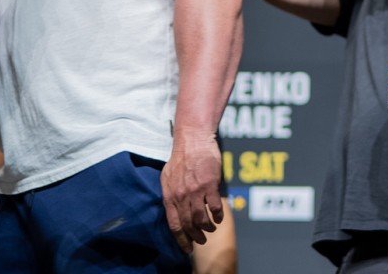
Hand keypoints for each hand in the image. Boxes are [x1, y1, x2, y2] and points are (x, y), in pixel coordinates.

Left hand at [160, 129, 223, 253]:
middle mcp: (181, 196)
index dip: (181, 240)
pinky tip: (219, 216)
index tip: (187, 249)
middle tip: (202, 240)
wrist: (193, 139)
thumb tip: (174, 211)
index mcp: (169, 195)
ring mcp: (195, 191)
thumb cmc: (181, 157)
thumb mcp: (168, 177)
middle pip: (189, 225)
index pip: (174, 225)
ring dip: (208, 227)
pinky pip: (215, 208)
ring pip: (202, 219)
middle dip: (196, 237)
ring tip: (211, 227)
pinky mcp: (209, 185)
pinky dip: (218, 216)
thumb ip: (171, 195)